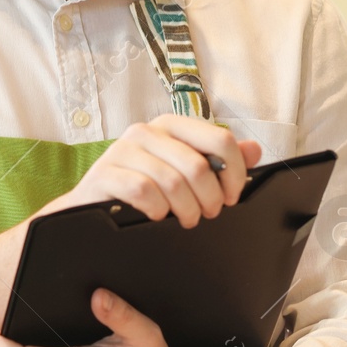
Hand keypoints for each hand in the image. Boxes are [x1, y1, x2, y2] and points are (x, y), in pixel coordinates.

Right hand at [38, 114, 262, 227]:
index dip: (234, 172)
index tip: (232, 196)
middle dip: (210, 198)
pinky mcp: (105, 173)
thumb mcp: (183, 173)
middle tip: (206, 214)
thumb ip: (219, 160)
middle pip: (198, 166)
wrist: (92, 207)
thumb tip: (255, 149)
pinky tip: (156, 216)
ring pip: (173, 181)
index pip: (220, 139)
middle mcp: (147, 131)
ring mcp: (123, 150)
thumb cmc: (142, 190)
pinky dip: (157, 210)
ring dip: (185, 209)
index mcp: (171, 126)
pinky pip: (143, 191)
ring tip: (184, 220)